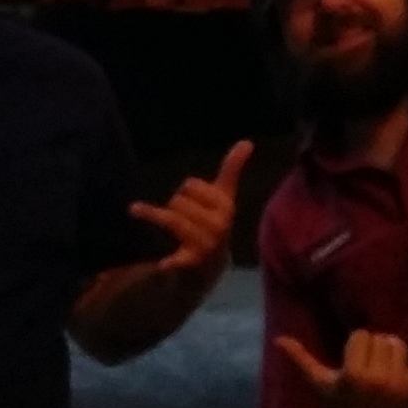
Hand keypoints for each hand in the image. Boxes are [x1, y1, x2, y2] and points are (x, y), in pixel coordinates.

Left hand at [130, 141, 255, 276]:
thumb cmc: (214, 223)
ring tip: (162, 223)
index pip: (191, 185)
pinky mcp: (192, 263)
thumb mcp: (224, 196)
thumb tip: (247, 141)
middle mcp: (219, 225)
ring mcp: (206, 245)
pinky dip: (171, 262)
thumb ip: (232, 169)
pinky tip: (164, 264)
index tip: (189, 193)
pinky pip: (176, 258)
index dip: (188, 190)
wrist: (210, 267)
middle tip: (184, 218)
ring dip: (160, 218)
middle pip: (178, 200)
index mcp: (226, 206)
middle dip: (175, 205)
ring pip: (171, 219)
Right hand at [274, 326, 407, 407]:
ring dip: (389, 350)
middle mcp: (379, 378)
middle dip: (371, 349)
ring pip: (398, 345)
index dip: (354, 347)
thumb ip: (301, 360)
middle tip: (364, 369)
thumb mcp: (319, 384)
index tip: (350, 364)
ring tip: (379, 366)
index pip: (361, 336)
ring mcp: (398, 384)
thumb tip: (279, 339)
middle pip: (380, 338)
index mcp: (354, 374)